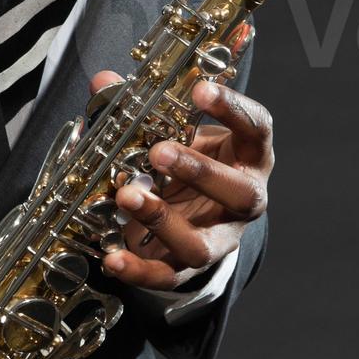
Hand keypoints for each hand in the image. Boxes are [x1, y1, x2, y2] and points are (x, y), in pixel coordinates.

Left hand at [88, 69, 273, 290]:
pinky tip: (112, 258)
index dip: (233, 109)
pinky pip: (168, 276)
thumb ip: (144, 108)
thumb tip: (102, 82)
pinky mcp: (189, 267)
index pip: (256, 129)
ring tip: (127, 196)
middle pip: (238, 192)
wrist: (196, 214)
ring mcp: (220, 239)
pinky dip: (139, 270)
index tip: (200, 89)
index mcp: (249, 157)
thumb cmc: (191, 162)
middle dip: (199, 172)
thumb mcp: (178, 131)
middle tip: (158, 151)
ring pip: (202, 243)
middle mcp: (243, 201)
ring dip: (163, 220)